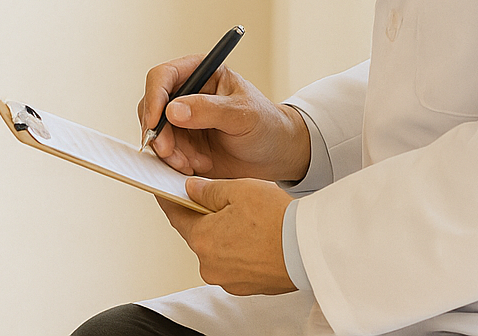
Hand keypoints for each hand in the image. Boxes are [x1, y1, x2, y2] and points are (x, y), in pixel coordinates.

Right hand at [139, 58, 309, 180]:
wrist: (275, 155)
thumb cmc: (266, 125)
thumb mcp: (243, 114)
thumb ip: (209, 110)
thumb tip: (173, 110)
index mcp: (200, 72)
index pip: (162, 76)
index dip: (154, 98)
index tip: (154, 123)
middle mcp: (185, 93)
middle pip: (151, 106)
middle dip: (159, 133)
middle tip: (171, 154)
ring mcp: (181, 119)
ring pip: (155, 133)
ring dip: (169, 152)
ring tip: (195, 163)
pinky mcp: (181, 143)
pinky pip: (164, 152)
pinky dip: (174, 162)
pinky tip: (196, 166)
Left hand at [158, 177, 295, 295]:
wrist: (310, 249)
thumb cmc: (279, 220)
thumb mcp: (238, 190)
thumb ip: (208, 190)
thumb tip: (191, 190)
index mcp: (203, 240)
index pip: (176, 216)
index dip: (171, 200)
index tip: (166, 193)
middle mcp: (210, 265)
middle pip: (198, 234)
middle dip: (206, 217)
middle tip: (226, 201)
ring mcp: (228, 279)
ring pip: (217, 250)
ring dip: (225, 235)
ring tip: (249, 219)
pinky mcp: (246, 286)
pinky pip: (234, 263)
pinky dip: (239, 250)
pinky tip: (257, 237)